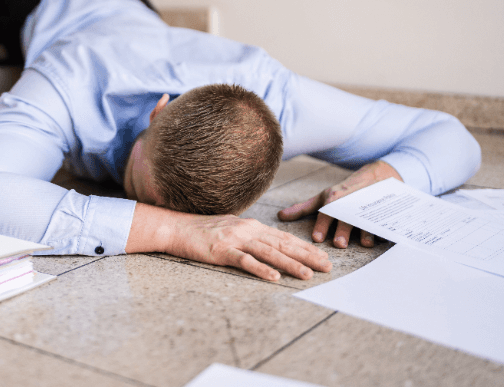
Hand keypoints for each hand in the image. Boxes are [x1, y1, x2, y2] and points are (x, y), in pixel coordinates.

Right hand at [126, 204, 331, 281]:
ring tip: (307, 274)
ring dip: (290, 264)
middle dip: (307, 255)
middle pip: (282, 244)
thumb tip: (270, 245)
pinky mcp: (221, 250)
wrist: (176, 227)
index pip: (284, 237)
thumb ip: (251, 236)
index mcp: (251, 225)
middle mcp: (247, 229)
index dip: (305, 247)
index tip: (323, 256)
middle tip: (327, 266)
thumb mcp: (232, 229)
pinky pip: (245, 261)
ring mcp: (234, 239)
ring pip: (268, 252)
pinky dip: (260, 269)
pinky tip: (274, 278)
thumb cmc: (203, 230)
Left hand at [277, 160, 400, 247]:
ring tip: (365, 243)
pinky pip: (385, 219)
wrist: (377, 175)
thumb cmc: (344, 192)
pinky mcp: (384, 210)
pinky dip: (386, 227)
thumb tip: (280, 216)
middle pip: (345, 218)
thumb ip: (302, 208)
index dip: (321, 226)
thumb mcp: (323, 197)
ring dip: (365, 232)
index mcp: (334, 201)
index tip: (316, 238)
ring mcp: (368, 207)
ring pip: (366, 220)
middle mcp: (349, 204)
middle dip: (342, 230)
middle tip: (339, 243)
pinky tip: (386, 235)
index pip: (326, 213)